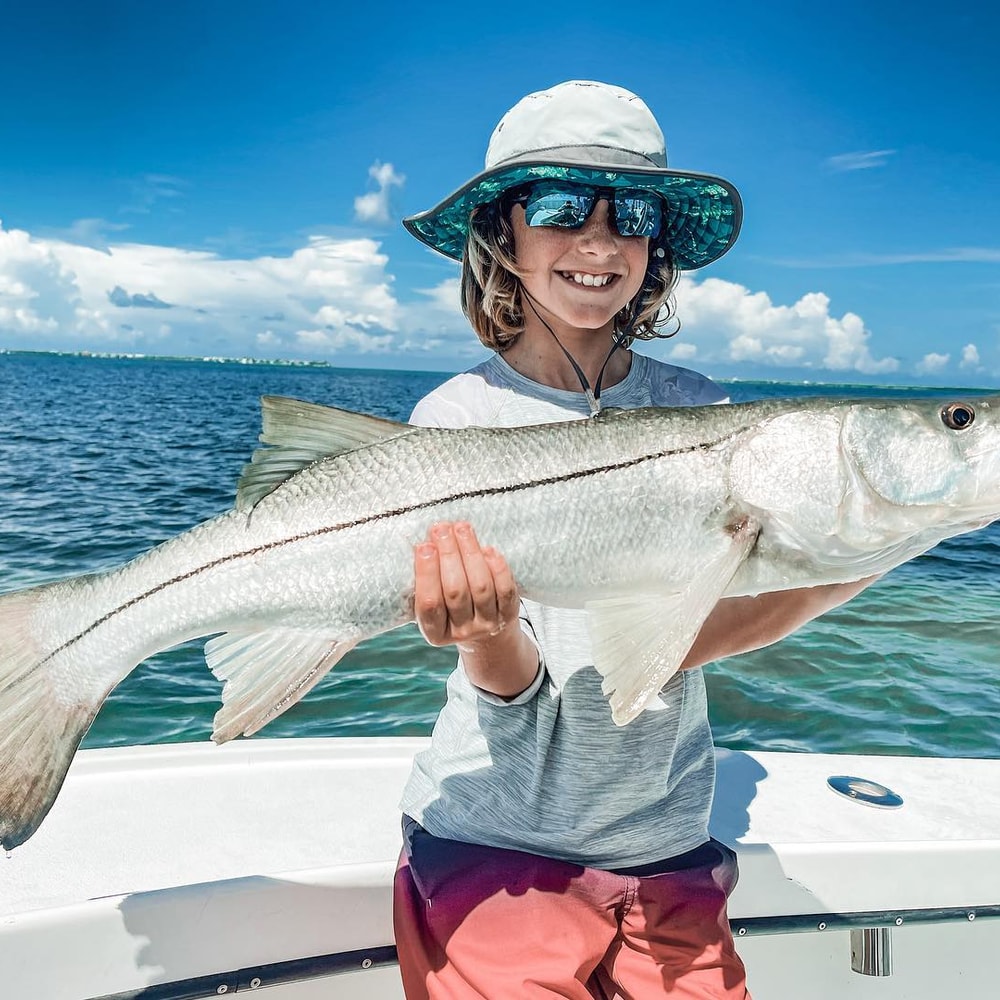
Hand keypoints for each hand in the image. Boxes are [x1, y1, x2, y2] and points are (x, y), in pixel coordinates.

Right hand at [414, 521, 519, 649]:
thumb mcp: (435, 601)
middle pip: (455, 591)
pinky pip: (505, 589)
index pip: (428, 604)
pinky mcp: (508, 615)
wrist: (487, 633)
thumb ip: (428, 580)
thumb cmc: (452, 608)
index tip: (424, 546)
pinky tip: (488, 549)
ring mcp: (487, 624)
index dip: (426, 574)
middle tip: (442, 528)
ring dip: (470, 553)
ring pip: (481, 587)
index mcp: (435, 632)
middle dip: (448, 555)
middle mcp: (461, 631)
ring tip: (462, 529)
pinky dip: (497, 568)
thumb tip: (427, 541)